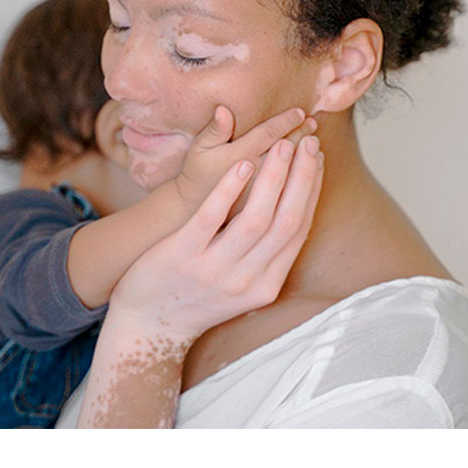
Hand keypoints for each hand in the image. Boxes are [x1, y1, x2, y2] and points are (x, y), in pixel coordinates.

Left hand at [112, 133, 323, 343]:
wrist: (148, 325)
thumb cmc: (197, 296)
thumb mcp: (241, 285)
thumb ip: (265, 255)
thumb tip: (291, 209)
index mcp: (266, 285)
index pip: (299, 230)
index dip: (312, 190)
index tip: (319, 158)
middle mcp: (246, 281)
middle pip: (286, 221)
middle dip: (302, 178)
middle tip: (308, 142)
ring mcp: (215, 270)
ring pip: (256, 220)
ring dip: (273, 178)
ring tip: (281, 145)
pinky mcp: (183, 256)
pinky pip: (211, 219)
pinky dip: (229, 191)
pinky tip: (242, 165)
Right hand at [174, 105, 316, 211]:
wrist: (196, 210)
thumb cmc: (199, 173)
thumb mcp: (199, 149)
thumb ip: (214, 130)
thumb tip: (223, 109)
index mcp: (238, 156)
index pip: (269, 134)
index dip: (287, 121)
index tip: (300, 112)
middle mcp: (254, 174)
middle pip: (286, 150)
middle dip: (302, 135)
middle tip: (313, 124)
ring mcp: (263, 192)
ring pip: (294, 171)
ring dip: (307, 155)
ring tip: (315, 143)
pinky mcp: (268, 208)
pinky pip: (294, 192)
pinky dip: (307, 177)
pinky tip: (313, 166)